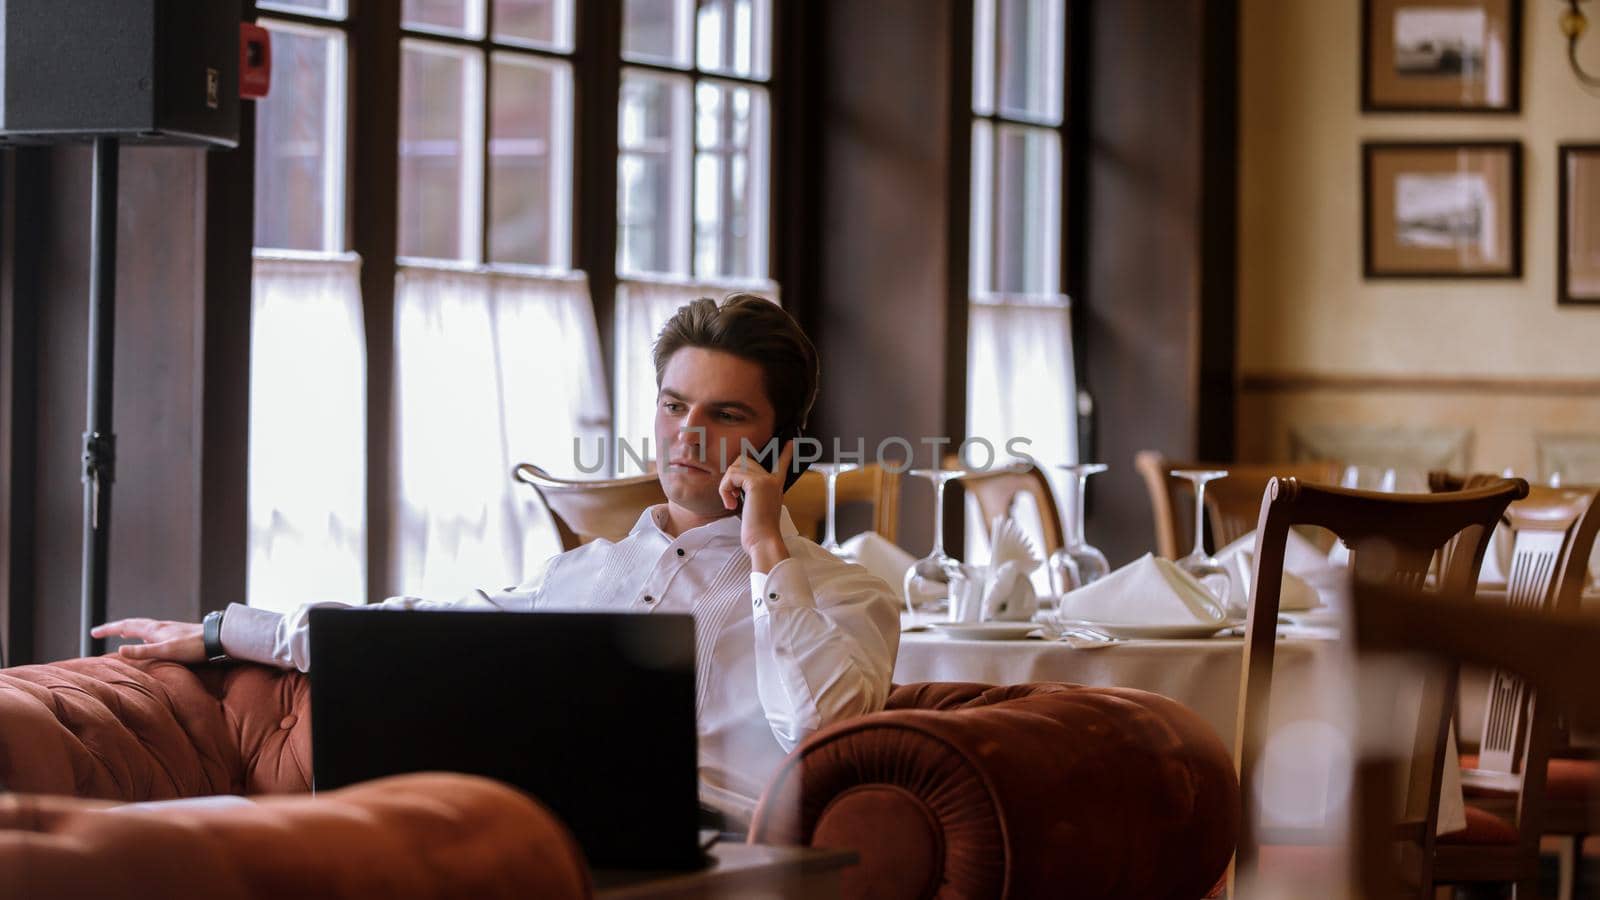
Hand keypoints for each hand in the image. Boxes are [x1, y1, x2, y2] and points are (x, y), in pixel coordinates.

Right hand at [90, 618, 205, 662]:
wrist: (219, 638)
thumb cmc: (194, 647)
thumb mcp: (166, 651)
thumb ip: (144, 651)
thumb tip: (120, 649)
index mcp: (154, 629)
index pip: (125, 626)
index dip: (108, 629)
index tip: (93, 632)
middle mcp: (160, 626)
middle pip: (133, 624)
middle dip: (116, 627)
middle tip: (101, 631)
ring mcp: (169, 629)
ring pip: (144, 626)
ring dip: (130, 628)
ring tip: (122, 632)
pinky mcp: (178, 634)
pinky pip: (154, 632)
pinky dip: (144, 633)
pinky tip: (150, 639)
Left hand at [719, 439, 794, 571]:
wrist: (764, 541)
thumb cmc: (758, 533)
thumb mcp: (756, 510)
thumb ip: (752, 496)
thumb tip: (737, 488)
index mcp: (775, 487)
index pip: (781, 465)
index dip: (785, 454)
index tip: (791, 443)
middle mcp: (773, 481)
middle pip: (745, 461)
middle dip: (732, 476)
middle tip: (732, 496)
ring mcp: (766, 480)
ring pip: (735, 467)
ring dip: (726, 484)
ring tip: (731, 501)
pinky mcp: (757, 484)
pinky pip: (732, 476)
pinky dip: (725, 489)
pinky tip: (731, 503)